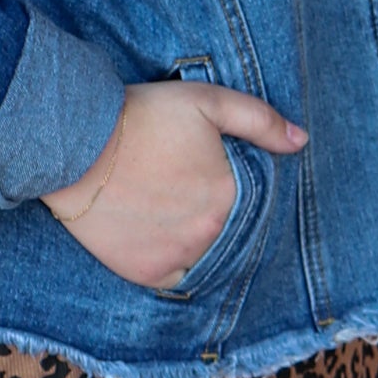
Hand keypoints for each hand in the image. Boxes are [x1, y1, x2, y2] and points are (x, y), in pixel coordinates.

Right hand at [42, 80, 305, 292]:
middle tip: (179, 187)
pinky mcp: (146, 273)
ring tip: (165, 207)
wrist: (75, 145)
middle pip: (225, 228)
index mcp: (229, 197)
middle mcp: (209, 235)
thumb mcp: (207, 102)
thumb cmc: (142, 117)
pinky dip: (170, 258)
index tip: (201, 169)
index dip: (228, 182)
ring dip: (193, 236)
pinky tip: (154, 232)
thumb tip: (301, 142)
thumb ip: (260, 121)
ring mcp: (177, 258)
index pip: (249, 200)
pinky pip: (174, 275)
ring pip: (203, 253)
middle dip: (210, 210)